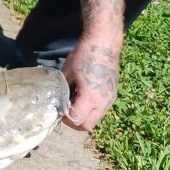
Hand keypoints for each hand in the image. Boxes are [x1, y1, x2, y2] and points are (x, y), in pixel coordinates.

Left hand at [61, 0, 123, 131]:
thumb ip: (63, 91)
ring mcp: (110, 99)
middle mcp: (103, 102)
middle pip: (87, 126)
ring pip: (95, 119)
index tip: (58, 110)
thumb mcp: (67, 72)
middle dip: (74, 122)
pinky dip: (91, 110)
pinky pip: (101, 111)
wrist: (104, 43)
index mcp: (91, 98)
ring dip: (83, 116)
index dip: (65, 119)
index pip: (76, 120)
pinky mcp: (113, 95)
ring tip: (74, 102)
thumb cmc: (84, 55)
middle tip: (65, 111)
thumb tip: (57, 103)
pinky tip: (83, 97)